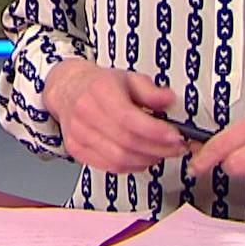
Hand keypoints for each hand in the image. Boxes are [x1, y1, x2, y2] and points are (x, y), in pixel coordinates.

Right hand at [40, 59, 186, 174]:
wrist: (68, 90)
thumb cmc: (99, 84)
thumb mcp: (129, 78)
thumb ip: (151, 91)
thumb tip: (169, 100)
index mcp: (99, 90)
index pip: (129, 118)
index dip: (155, 131)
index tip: (176, 136)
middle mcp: (85, 113)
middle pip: (126, 142)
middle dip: (158, 149)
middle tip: (176, 147)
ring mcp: (79, 133)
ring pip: (119, 158)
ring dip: (146, 160)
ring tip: (161, 152)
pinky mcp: (76, 149)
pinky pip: (110, 167)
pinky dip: (131, 166)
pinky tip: (142, 157)